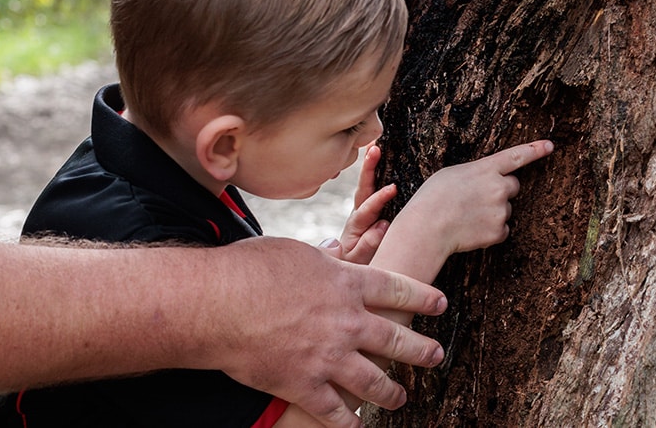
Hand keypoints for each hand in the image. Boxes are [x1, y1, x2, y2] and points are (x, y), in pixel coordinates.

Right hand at [212, 238, 446, 427]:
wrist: (216, 304)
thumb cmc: (247, 269)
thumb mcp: (293, 251)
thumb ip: (322, 256)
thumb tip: (336, 246)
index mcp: (346, 283)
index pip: (398, 290)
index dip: (423, 298)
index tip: (439, 305)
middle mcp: (348, 322)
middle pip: (398, 339)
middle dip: (422, 351)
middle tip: (435, 355)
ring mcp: (330, 357)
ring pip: (376, 382)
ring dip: (393, 392)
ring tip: (402, 397)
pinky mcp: (306, 386)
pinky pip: (337, 413)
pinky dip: (351, 424)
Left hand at [328, 145, 395, 264]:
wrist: (350, 270)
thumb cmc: (356, 267)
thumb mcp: (358, 262)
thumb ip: (368, 246)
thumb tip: (383, 224)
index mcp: (356, 226)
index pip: (367, 209)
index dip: (378, 199)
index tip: (392, 188)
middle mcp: (359, 214)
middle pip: (363, 188)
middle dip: (368, 168)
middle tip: (375, 148)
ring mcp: (365, 211)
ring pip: (368, 186)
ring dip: (371, 165)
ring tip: (375, 144)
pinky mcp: (372, 211)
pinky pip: (375, 189)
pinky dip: (376, 172)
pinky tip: (380, 154)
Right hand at [396, 139, 553, 258]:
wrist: (429, 227)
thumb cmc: (432, 198)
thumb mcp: (451, 173)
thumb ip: (475, 173)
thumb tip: (486, 181)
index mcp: (486, 169)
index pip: (516, 156)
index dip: (534, 150)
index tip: (549, 146)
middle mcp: (499, 187)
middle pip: (513, 186)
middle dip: (501, 191)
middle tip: (478, 199)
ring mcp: (501, 210)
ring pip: (505, 209)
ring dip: (492, 212)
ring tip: (467, 216)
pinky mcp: (499, 231)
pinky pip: (502, 229)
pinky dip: (490, 230)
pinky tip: (471, 229)